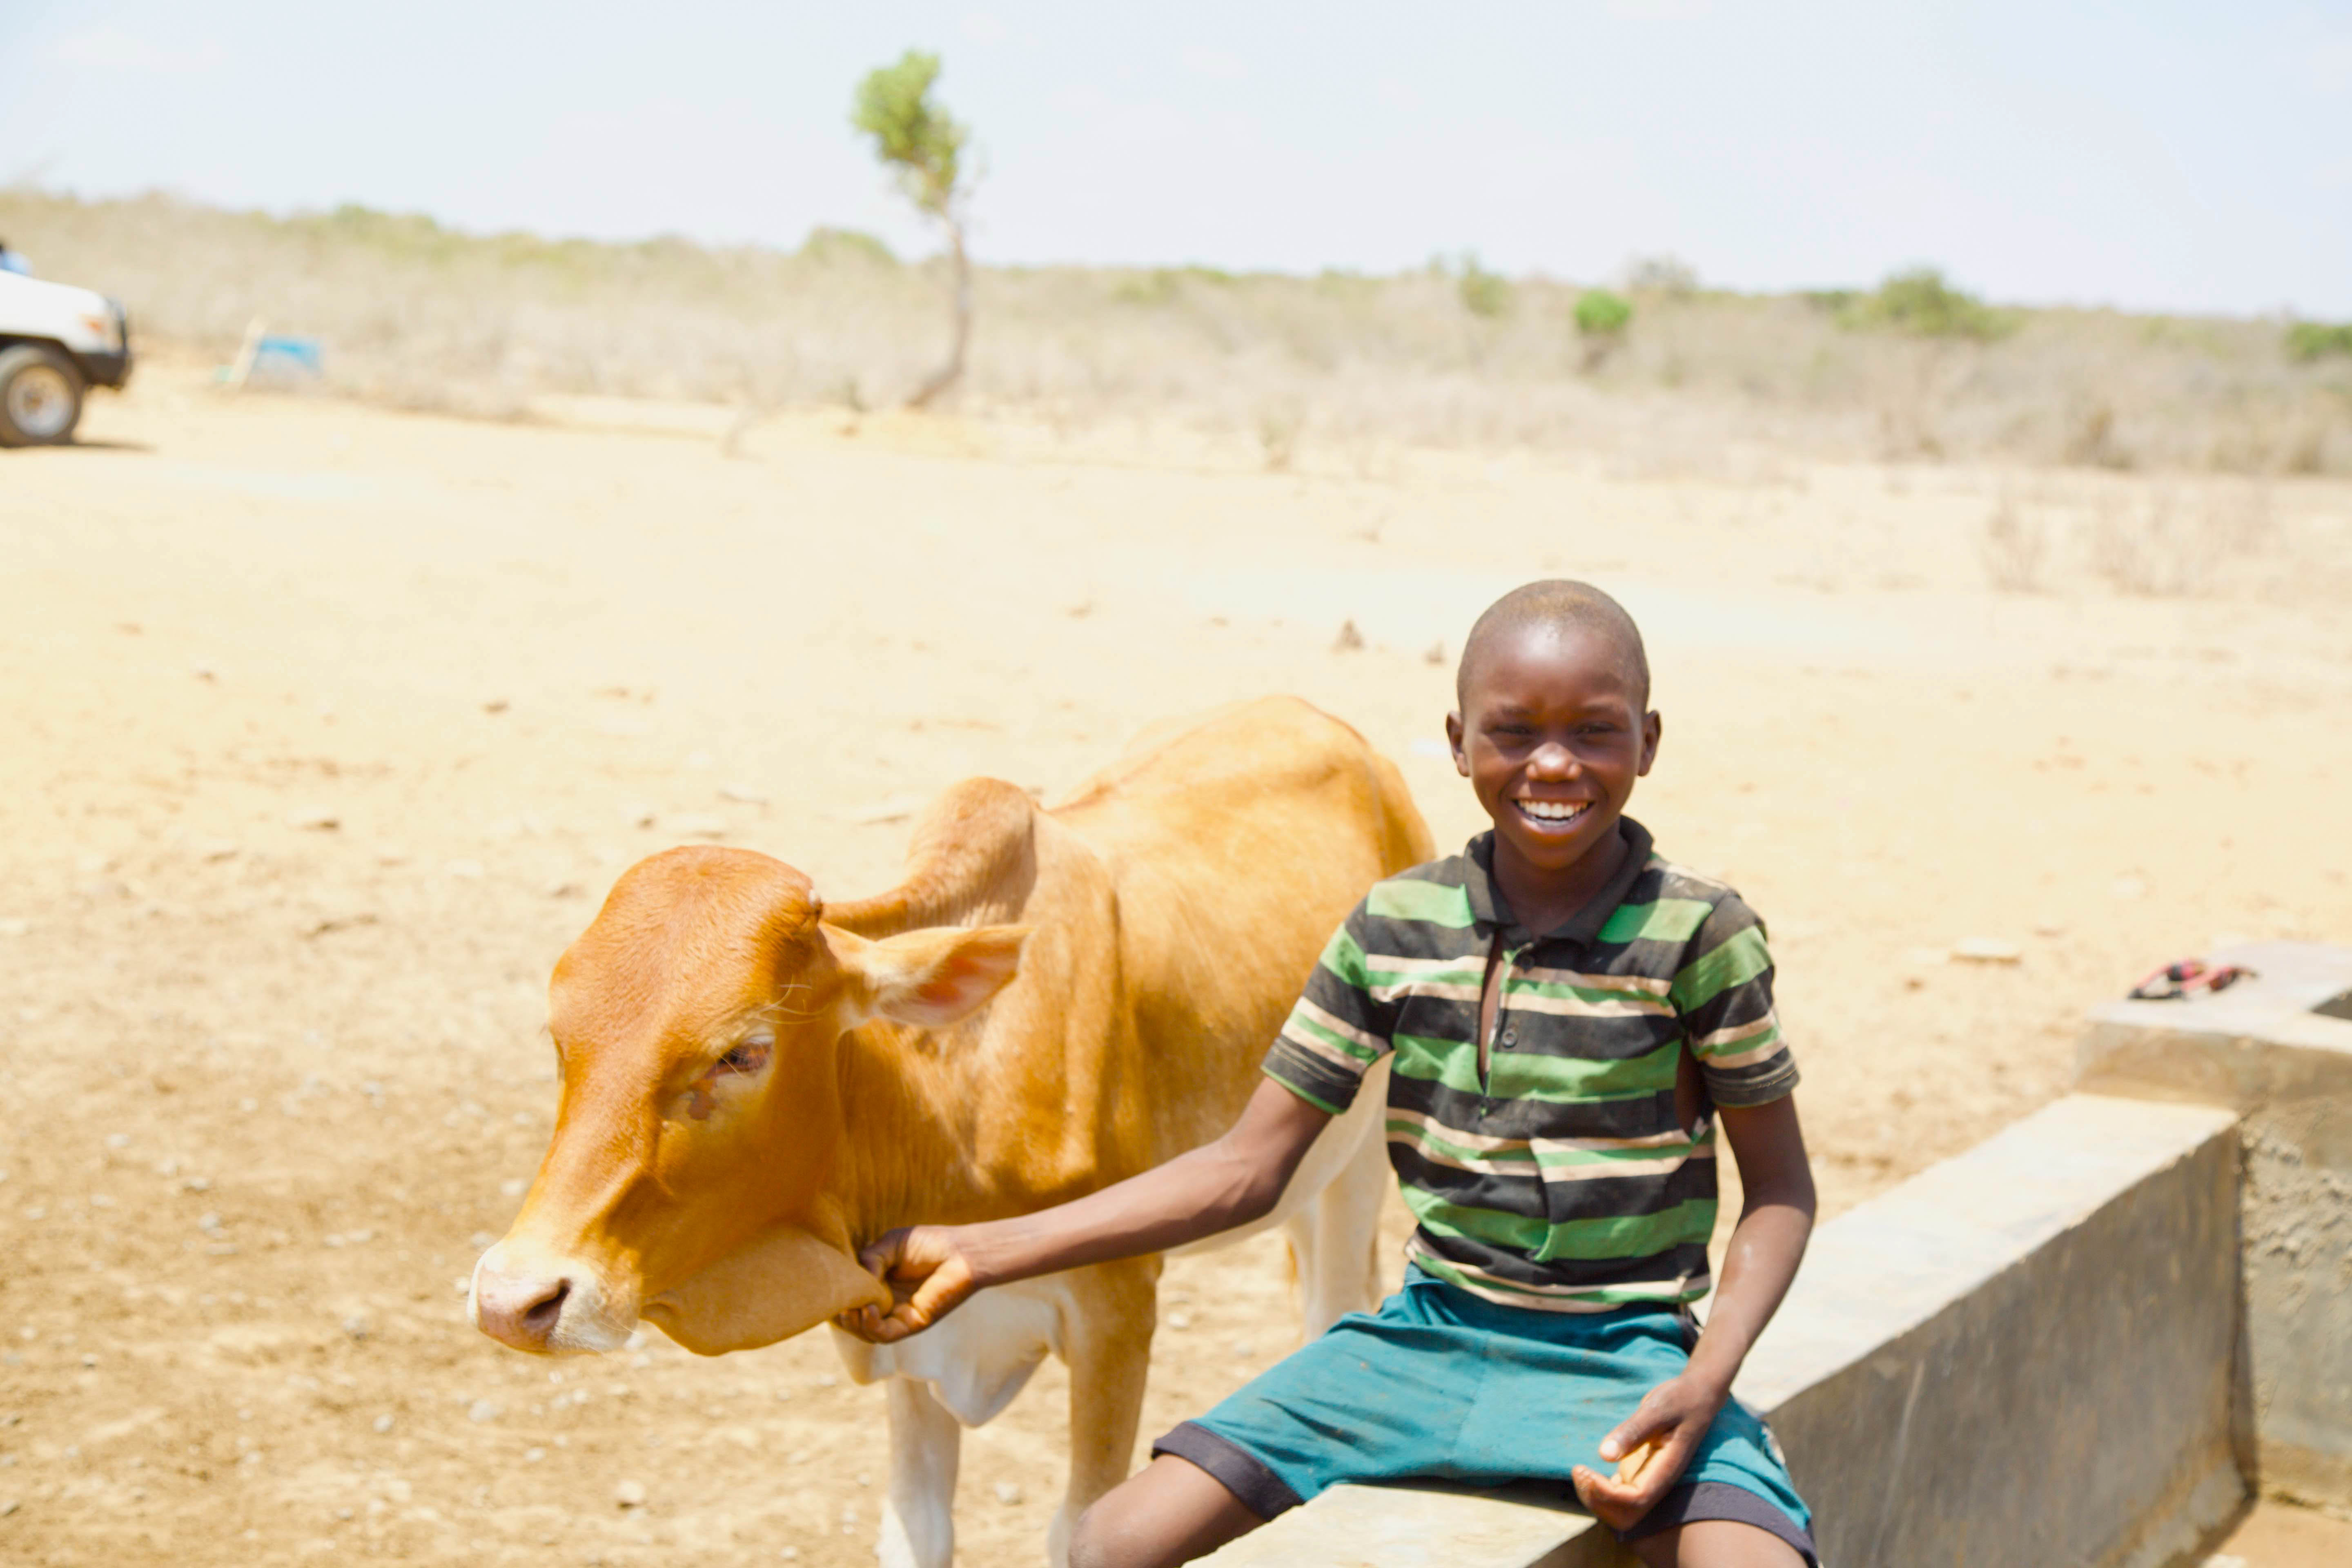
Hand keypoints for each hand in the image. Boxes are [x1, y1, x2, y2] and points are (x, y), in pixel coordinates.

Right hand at [834, 1226, 980, 1343]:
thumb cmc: (928, 1244)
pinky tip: (868, 1309)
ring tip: (853, 1303)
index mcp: (877, 1284)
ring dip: (852, 1320)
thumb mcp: (889, 1244)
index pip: (847, 1298)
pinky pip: (882, 1334)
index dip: (835, 1295)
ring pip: (863, 1331)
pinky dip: (869, 1325)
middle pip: (850, 1319)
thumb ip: (868, 1260)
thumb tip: (856, 1283)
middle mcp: (884, 1303)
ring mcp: (896, 1316)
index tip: (828, 1285)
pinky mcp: (909, 1324)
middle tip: (837, 1298)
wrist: (961, 1252)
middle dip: (840, 1311)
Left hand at [1569, 1372, 1727, 1530]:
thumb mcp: (1657, 1410)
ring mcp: (1648, 1478)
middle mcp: (1657, 1482)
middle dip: (1599, 1501)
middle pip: (1626, 1515)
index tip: (1586, 1470)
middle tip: (1581, 1472)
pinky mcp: (1640, 1471)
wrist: (1696, 1395)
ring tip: (1581, 1472)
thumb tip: (1604, 1455)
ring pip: (1621, 1509)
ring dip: (1597, 1498)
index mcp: (1665, 1471)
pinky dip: (1601, 1491)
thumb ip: (1633, 1431)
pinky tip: (1589, 1472)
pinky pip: (1619, 1495)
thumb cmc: (1679, 1399)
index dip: (1606, 1493)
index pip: (1635, 1500)